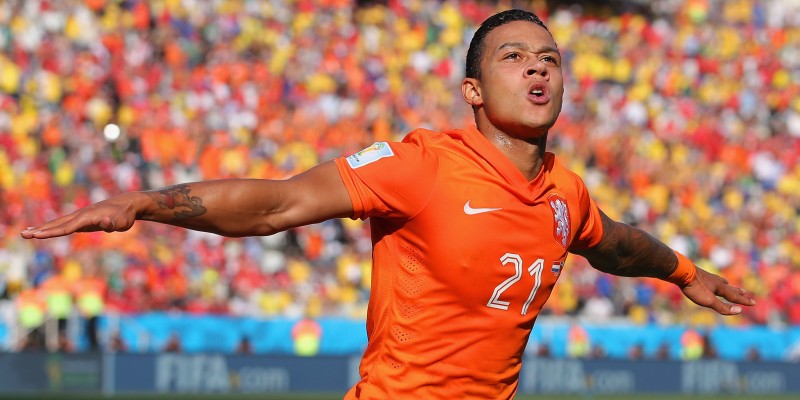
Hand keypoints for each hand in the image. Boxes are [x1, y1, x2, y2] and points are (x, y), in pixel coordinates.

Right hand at [20, 192, 141, 238]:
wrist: (127, 205)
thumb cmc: (124, 216)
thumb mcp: (121, 222)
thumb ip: (112, 223)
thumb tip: (107, 222)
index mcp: (87, 217)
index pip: (66, 227)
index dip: (51, 232)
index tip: (36, 235)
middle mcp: (80, 215)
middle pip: (57, 224)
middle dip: (40, 230)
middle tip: (23, 234)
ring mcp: (80, 216)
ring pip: (58, 223)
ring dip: (42, 227)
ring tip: (26, 232)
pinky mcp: (81, 219)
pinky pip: (63, 224)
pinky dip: (52, 227)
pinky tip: (44, 230)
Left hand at [681, 267, 755, 314]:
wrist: (681, 271)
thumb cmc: (695, 287)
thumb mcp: (708, 300)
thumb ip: (723, 306)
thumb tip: (739, 311)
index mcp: (720, 288)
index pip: (735, 297)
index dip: (744, 301)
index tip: (754, 303)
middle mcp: (716, 281)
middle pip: (729, 288)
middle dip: (738, 292)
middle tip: (745, 292)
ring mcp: (707, 277)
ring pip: (720, 282)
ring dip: (727, 285)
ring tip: (729, 284)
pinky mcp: (699, 274)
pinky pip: (710, 278)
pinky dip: (715, 280)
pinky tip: (710, 278)